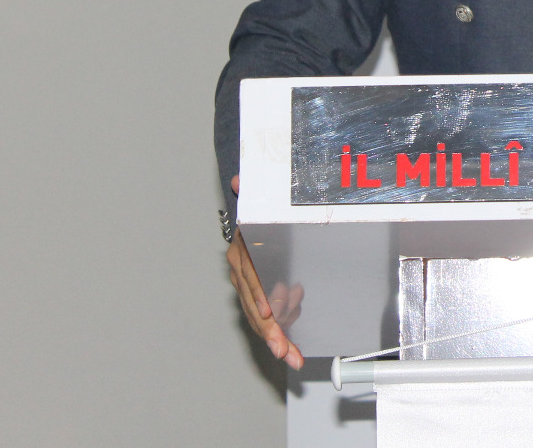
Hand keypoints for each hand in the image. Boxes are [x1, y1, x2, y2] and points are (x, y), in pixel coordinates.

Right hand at [226, 175, 304, 368]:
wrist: (258, 221)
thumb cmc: (263, 216)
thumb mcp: (261, 205)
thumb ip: (253, 195)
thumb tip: (239, 179)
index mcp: (243, 254)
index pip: (251, 278)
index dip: (259, 295)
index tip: (268, 312)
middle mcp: (242, 274)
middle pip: (255, 307)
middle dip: (270, 332)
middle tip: (283, 352)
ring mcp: (249, 288)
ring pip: (261, 319)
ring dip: (277, 338)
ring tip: (293, 353)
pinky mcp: (260, 297)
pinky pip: (268, 318)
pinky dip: (281, 330)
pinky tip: (293, 340)